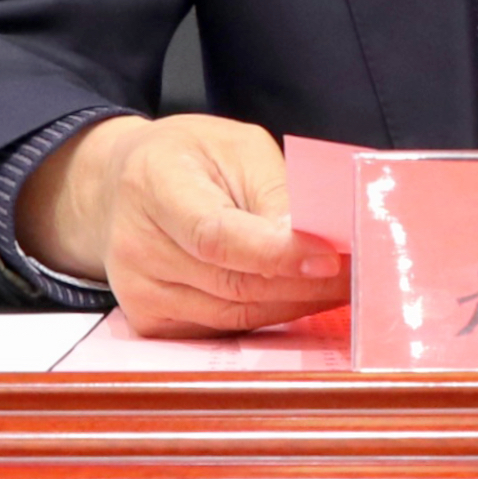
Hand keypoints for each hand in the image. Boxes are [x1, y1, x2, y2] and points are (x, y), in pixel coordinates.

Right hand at [16, 114, 348, 335]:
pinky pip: (223, 330)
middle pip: (233, 283)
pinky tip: (298, 298)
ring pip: (235, 315)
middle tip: (359, 274)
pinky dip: (268, 317)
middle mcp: (137, 245)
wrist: (118, 188)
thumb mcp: (236, 147)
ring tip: (340, 286)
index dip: (277, 254)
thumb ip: (275, 191)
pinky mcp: (149, 322)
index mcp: (155, 184)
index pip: (217, 235)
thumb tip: (320, 239)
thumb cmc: (188, 159)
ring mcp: (138, 291)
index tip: (331, 258)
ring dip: (295, 304)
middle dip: (306, 283)